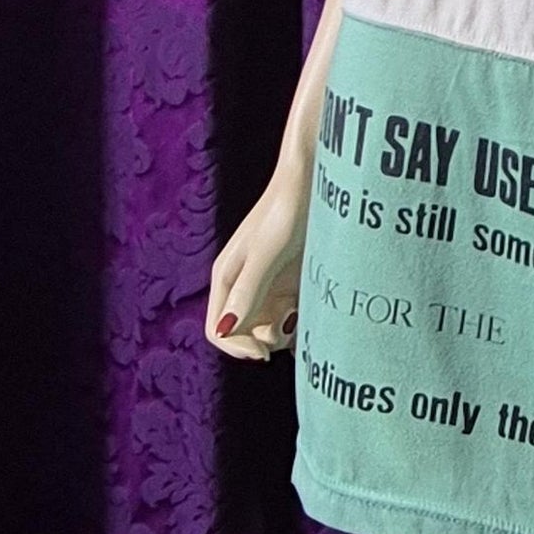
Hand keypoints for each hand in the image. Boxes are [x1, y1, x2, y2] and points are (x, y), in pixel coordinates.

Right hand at [208, 165, 309, 360]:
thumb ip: (247, 291)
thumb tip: (225, 330)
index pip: (218, 332)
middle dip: (265, 340)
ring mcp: (269, 286)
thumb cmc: (285, 210)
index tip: (266, 351)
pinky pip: (292, 316)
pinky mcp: (292, 283)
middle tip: (290, 325)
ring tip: (303, 314)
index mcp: (227, 279)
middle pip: (246, 335)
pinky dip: (301, 322)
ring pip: (271, 329)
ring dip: (286, 333)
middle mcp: (244, 287)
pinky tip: (314, 312)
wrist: (314, 181)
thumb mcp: (266, 253)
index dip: (238, 347)